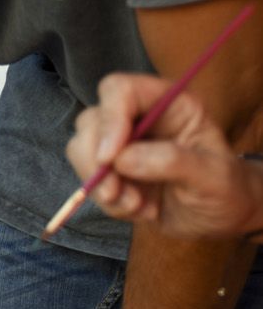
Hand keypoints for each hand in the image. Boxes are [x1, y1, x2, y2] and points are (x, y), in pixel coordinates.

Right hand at [68, 73, 262, 238]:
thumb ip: (172, 162)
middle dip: (96, 161)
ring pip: (81, 151)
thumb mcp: (212, 175)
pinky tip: (138, 210)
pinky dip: (108, 201)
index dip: (109, 119)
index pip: (120, 90)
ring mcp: (122, 145)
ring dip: (101, 185)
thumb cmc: (226, 190)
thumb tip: (123, 160)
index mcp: (169, 104)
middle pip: (92, 121)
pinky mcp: (112, 172)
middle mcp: (140, 118)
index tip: (109, 158)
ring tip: (135, 206)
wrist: (221, 218)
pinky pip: (89, 181)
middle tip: (115, 193)